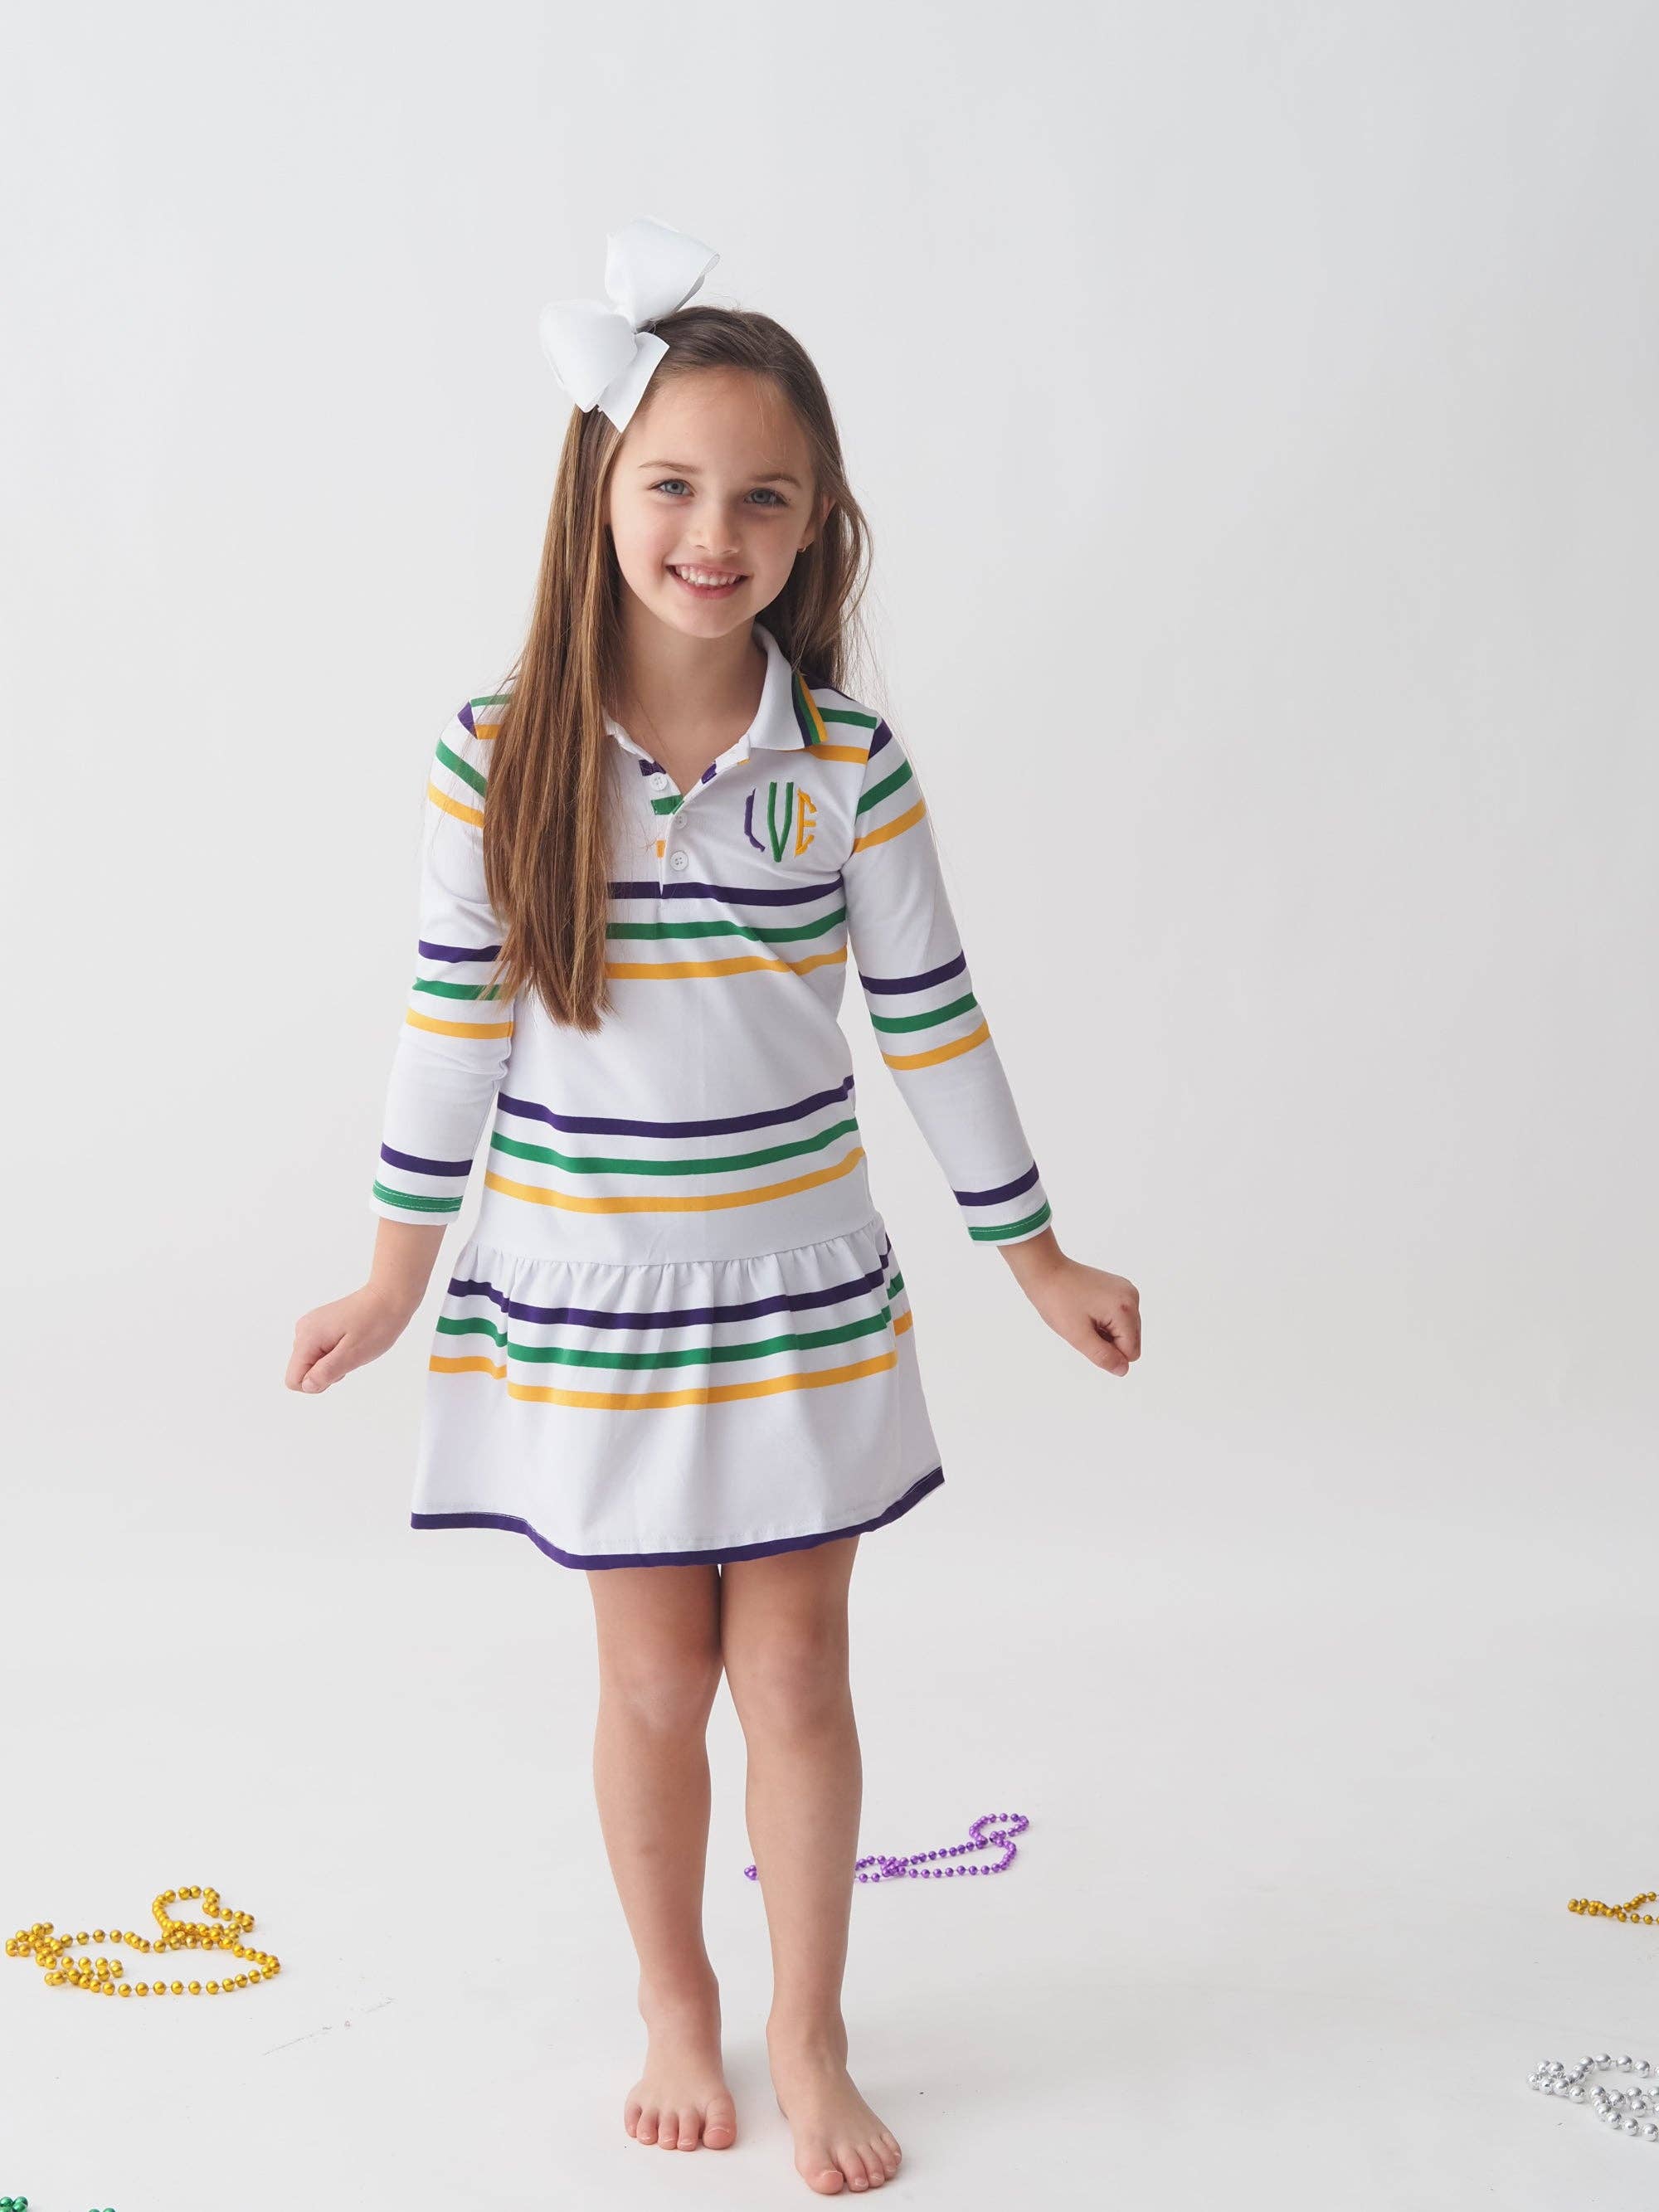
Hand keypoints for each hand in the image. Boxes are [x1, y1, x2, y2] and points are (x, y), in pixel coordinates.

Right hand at [286, 1284, 418, 1394]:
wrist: (388, 1297)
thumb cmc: (375, 1326)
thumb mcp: (353, 1354)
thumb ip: (327, 1372)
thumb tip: (307, 1386)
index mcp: (307, 1339)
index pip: (294, 1380)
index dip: (318, 1382)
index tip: (339, 1368)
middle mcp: (302, 1331)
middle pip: (303, 1371)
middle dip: (327, 1372)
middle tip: (350, 1355)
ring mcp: (311, 1326)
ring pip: (312, 1362)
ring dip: (332, 1362)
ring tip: (352, 1346)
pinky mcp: (320, 1325)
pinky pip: (319, 1351)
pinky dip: (335, 1353)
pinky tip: (350, 1341)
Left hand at [1020, 1254, 1141, 1374]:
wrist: (1046, 1271)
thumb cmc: (1057, 1302)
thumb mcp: (1078, 1336)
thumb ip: (1103, 1356)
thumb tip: (1123, 1370)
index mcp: (1125, 1309)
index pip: (1131, 1352)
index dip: (1108, 1351)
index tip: (1088, 1335)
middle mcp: (1132, 1297)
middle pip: (1131, 1341)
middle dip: (1109, 1341)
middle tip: (1085, 1326)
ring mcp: (1127, 1291)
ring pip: (1126, 1331)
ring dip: (1107, 1331)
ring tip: (1086, 1317)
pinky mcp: (1120, 1288)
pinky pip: (1120, 1317)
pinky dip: (1106, 1320)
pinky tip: (1089, 1310)